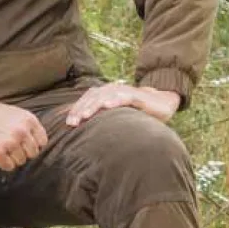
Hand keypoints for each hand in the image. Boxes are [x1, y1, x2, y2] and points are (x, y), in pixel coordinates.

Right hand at [0, 97, 48, 170]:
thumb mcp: (15, 113)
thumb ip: (28, 127)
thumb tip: (38, 145)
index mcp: (28, 119)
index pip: (42, 142)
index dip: (33, 144)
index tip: (23, 142)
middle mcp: (21, 131)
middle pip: (33, 153)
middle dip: (23, 152)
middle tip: (10, 146)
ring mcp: (9, 142)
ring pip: (21, 161)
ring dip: (12, 158)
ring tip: (2, 147)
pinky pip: (9, 167)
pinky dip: (3, 163)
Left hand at [65, 83, 180, 126]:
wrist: (161, 103)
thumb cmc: (136, 112)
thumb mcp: (117, 117)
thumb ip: (103, 122)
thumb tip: (86, 137)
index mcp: (105, 94)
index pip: (86, 100)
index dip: (75, 110)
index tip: (66, 123)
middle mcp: (112, 90)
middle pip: (91, 98)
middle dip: (80, 110)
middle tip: (71, 123)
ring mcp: (124, 91)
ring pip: (104, 96)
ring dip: (93, 106)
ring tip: (84, 116)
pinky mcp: (136, 95)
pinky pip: (123, 97)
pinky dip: (114, 100)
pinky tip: (107, 106)